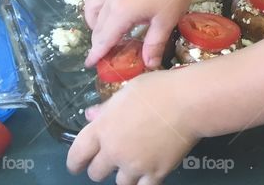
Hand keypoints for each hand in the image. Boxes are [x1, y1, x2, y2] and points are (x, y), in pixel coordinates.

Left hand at [67, 70, 198, 183]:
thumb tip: (90, 115)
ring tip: (135, 164)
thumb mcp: (127, 91)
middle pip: (96, 173)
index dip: (75, 162)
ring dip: (125, 175)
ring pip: (120, 183)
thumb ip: (107, 107)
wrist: (189, 102)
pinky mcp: (155, 173)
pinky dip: (145, 182)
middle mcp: (113, 151)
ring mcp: (134, 165)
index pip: (77, 154)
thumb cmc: (158, 89)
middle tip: (113, 160)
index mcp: (102, 128)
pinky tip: (149, 173)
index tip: (78, 165)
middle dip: (101, 168)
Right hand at [84, 0, 196, 68]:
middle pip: (98, 27)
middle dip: (98, 42)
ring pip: (94, 11)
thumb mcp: (166, 22)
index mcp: (121, 12)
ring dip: (96, 26)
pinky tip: (108, 12)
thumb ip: (154, 45)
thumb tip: (150, 66)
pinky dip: (97, 7)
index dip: (96, 53)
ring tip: (108, 36)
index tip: (89, 64)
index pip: (104, 38)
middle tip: (105, 56)